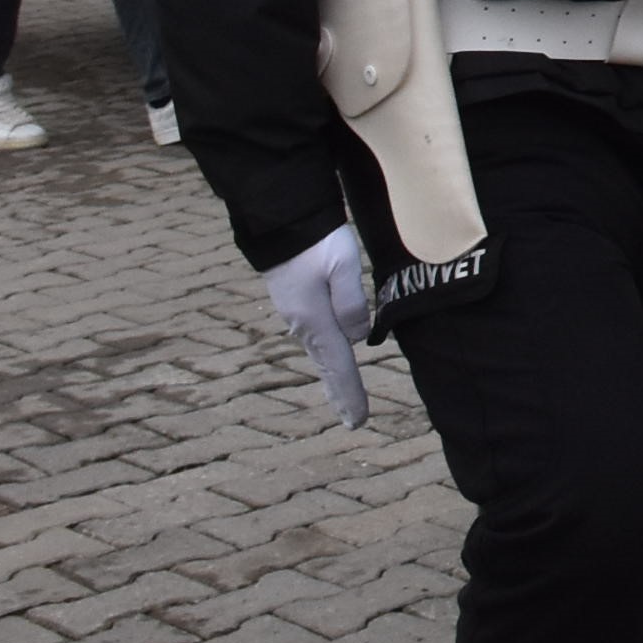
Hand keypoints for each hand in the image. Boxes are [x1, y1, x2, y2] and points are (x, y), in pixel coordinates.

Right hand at [264, 227, 372, 427]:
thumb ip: (352, 303)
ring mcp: (297, 314)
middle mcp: (304, 324)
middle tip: (354, 420)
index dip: (350, 394)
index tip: (359, 421)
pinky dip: (327, 355)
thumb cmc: (316, 241)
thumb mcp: (342, 266)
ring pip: (322, 352)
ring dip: (335, 375)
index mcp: (316, 321)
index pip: (340, 366)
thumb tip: (357, 338)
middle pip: (328, 366)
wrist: (283, 221)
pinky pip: (316, 337)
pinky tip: (332, 355)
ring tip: (344, 397)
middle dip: (341, 393)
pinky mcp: (296, 302)